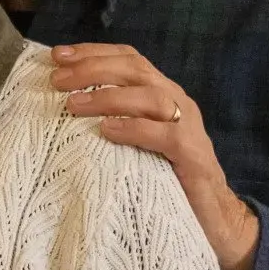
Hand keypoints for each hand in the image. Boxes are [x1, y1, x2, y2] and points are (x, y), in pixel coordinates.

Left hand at [52, 43, 260, 269]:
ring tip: (73, 105)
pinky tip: (107, 131)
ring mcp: (188, 126)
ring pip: (150, 96)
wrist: (212, 218)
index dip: (93, 52)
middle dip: (93, 68)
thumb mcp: (133, 140)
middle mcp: (176, 101)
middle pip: (136, 69)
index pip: (129, 59)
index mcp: (160, 93)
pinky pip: (165, 135)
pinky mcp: (193, 156)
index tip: (57, 55)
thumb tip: (62, 105)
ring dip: (107, 96)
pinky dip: (134, 128)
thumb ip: (111, 118)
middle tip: (56, 80)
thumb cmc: (163, 176)